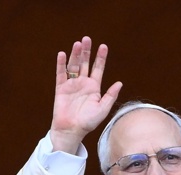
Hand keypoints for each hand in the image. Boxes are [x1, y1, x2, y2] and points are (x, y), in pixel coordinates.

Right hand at [50, 36, 121, 153]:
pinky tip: (62, 54)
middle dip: (87, 52)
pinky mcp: (61, 88)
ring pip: (74, 65)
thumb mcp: (103, 109)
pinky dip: (61, 64)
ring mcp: (72, 84)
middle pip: (85, 63)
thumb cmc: (89, 122)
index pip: (98, 69)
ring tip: (78, 44)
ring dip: (75, 54)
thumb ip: (111, 96)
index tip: (103, 46)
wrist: (72, 129)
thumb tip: (119, 83)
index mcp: (94, 87)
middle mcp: (83, 83)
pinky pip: (61, 73)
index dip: (100, 58)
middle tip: (88, 39)